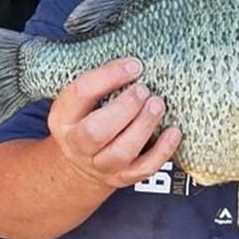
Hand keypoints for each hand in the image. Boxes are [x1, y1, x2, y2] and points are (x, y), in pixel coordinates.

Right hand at [47, 58, 181, 189]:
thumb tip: (135, 61)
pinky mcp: (123, 176)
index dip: (108, 76)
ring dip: (144, 126)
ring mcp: (101, 164)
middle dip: (125, 108)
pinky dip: (163, 150)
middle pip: (97, 131)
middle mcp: (78, 144)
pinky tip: (174, 131)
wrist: (79, 165)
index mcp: (64, 117)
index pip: (80, 93)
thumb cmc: (87, 120)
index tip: (134, 65)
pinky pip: (144, 168)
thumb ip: (100, 83)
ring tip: (158, 104)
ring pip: (122, 151)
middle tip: (144, 90)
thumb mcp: (81, 101)